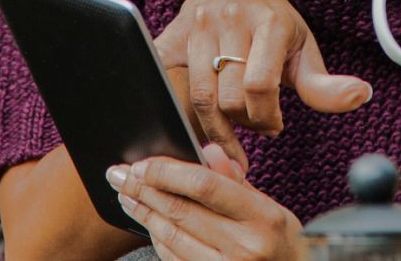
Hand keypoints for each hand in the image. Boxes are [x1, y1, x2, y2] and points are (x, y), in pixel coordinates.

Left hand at [108, 145, 300, 260]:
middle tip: (119, 174)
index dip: (169, 172)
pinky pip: (173, 258)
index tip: (143, 164)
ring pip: (171, 236)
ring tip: (127, 195)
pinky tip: (148, 222)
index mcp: (262, 217)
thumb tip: (206, 150)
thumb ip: (235, 181)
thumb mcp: (269, 207)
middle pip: (181, 211)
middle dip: (144, 189)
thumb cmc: (281, 242)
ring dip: (143, 213)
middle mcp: (244, 247)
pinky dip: (156, 237)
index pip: (206, 186)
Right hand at [154, 0, 370, 174]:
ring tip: (234, 127)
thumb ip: (325, 84)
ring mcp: (196, 22)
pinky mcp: (170, 34)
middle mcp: (230, 15)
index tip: (274, 125)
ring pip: (200, 95)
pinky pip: (170, 87)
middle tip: (257, 125)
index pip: (259, 86)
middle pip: (229, 96)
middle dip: (246, 122)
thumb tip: (361, 95)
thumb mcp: (304, 51)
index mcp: (269, 19)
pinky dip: (185, 114)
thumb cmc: (277, 28)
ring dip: (217, 125)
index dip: (266, 117)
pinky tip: (200, 124)